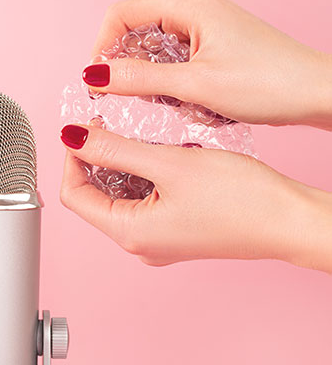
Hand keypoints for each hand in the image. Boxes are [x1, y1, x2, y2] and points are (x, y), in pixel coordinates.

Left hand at [59, 124, 331, 271]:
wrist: (293, 220)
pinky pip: (145, 199)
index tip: (82, 126)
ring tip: (137, 132)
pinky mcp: (176, 230)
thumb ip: (115, 149)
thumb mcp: (169, 163)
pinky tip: (160, 150)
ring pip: (122, 194)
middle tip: (109, 123)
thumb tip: (72, 136)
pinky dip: (145, 173)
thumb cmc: (242, 198)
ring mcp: (158, 239)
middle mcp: (139, 243)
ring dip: (123, 162)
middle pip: (96, 195)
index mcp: (129, 234)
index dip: (73, 157)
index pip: (74, 195)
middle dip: (98, 157)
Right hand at [85, 0, 331, 129]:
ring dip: (148, 76)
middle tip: (127, 99)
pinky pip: (171, 56)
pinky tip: (181, 100)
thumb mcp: (194, 85)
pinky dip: (167, 79)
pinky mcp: (210, 40)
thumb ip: (138, 79)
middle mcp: (191, 4)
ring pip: (151, 47)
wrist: (315, 92)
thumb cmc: (268, 82)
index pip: (119, 15)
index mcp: (186, 2)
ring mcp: (202, 21)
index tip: (97, 84)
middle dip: (125, 66)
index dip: (101, 49)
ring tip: (164, 102)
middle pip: (133, 31)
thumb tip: (94, 77)